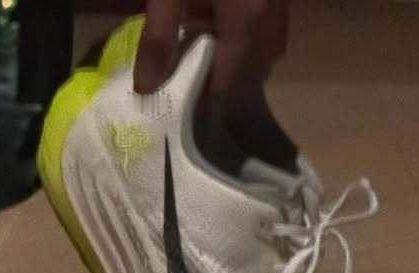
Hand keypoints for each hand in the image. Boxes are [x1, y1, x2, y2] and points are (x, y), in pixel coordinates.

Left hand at [133, 0, 288, 99]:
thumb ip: (159, 36)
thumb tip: (147, 89)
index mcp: (246, 20)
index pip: (230, 84)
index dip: (206, 104)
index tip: (182, 114)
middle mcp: (271, 12)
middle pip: (254, 69)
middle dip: (226, 85)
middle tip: (191, 91)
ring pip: (266, 45)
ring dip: (239, 60)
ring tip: (202, 63)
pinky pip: (267, 20)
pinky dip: (246, 33)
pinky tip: (216, 27)